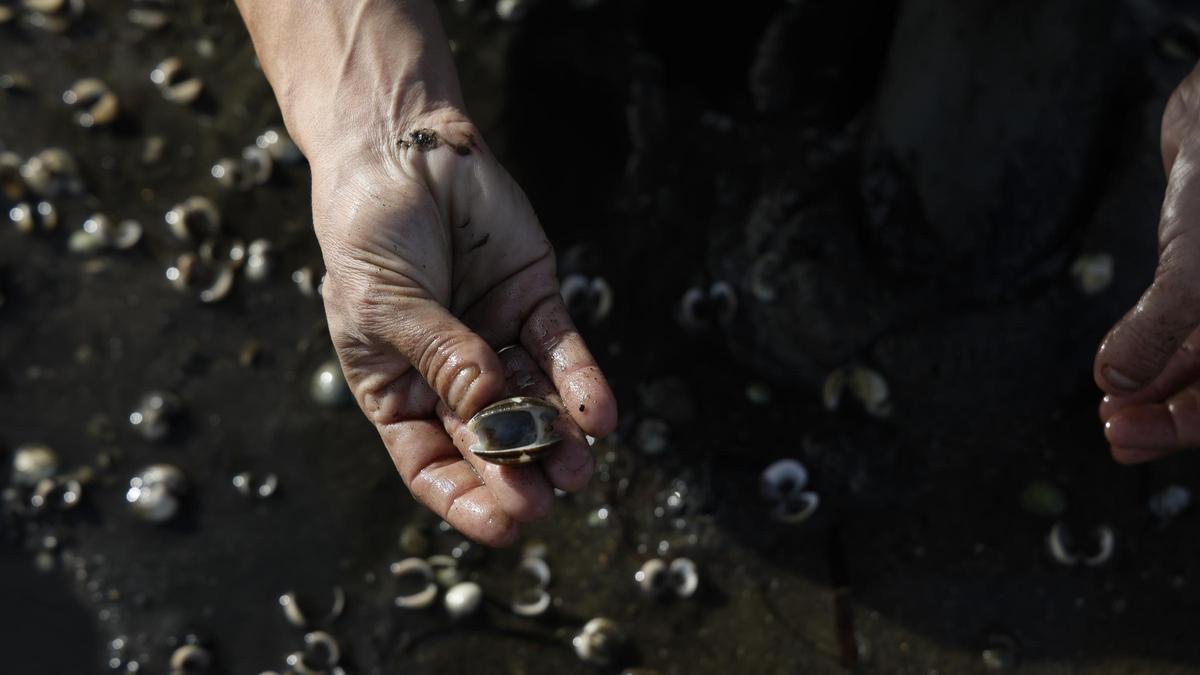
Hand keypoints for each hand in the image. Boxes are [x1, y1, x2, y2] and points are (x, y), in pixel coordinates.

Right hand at [312, 110, 616, 544]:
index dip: (464, 498)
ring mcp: (496, 340)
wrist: (401, 148)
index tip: (504, 527)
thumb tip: (492, 415)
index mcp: (397, 389)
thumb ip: (443, 358)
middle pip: (489, 440)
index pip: (430, 462)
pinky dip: (581, 383)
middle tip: (546, 500)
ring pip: (533, 402)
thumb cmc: (369, 232)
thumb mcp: (386, 304)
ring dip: (558, 436)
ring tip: (581, 466)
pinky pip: (562, 350)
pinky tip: (600, 414)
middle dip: (518, 472)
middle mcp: (451, 376)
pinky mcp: (534, 302)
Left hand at [1095, 62, 1199, 463]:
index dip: (1184, 426)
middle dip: (1167, 414)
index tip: (1124, 439)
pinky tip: (1118, 376)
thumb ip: (1161, 328)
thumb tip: (1116, 385)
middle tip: (1112, 433)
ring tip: (1109, 413)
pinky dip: (1156, 354)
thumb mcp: (1197, 265)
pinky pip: (1190, 331)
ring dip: (1156, 390)